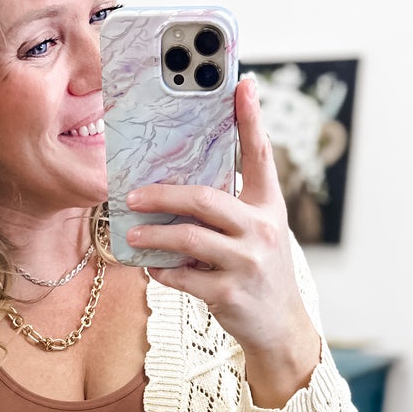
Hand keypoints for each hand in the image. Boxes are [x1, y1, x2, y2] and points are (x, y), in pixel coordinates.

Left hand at [125, 74, 320, 382]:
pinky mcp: (229, 294)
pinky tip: (151, 267)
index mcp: (269, 207)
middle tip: (133, 195)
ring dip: (153, 236)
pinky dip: (161, 271)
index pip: (260, 155)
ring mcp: (247, 264)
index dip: (251, 118)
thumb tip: (180, 181)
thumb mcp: (258, 232)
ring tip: (132, 234)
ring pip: (189, 239)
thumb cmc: (259, 272)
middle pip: (205, 199)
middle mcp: (262, 231)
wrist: (280, 328)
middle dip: (163, 195)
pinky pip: (183, 276)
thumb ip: (233, 206)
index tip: (241, 83)